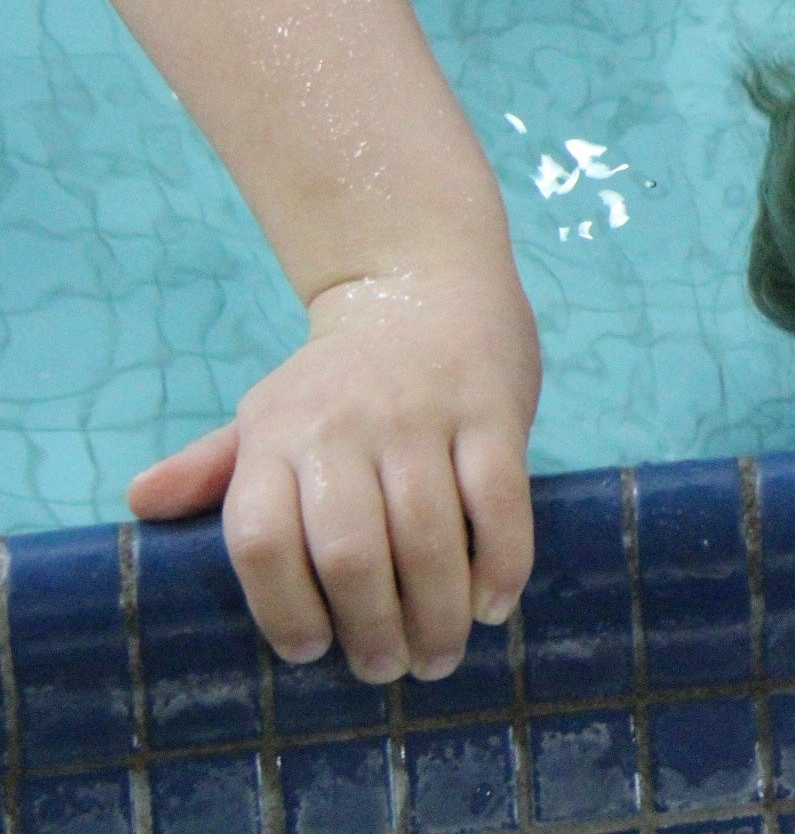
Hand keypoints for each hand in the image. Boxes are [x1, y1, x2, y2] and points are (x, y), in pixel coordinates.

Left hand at [128, 258, 539, 682]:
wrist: (427, 280)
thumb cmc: (344, 374)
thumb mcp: (271, 408)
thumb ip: (215, 465)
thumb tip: (139, 503)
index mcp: (279, 434)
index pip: (262, 539)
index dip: (282, 609)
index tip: (310, 652)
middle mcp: (345, 426)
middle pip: (350, 552)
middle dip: (371, 630)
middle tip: (387, 670)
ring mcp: (422, 417)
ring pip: (428, 536)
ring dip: (437, 614)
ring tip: (438, 655)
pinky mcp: (490, 410)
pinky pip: (498, 501)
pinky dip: (500, 563)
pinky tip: (493, 604)